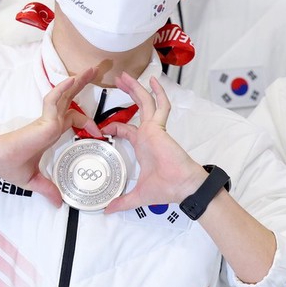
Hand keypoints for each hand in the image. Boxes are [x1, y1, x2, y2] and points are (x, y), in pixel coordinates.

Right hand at [0, 70, 98, 205]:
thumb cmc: (9, 166)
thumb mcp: (34, 180)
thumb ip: (48, 189)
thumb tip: (58, 205)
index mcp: (50, 131)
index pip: (72, 118)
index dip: (87, 122)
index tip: (99, 133)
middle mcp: (50, 121)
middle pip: (70, 99)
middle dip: (83, 86)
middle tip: (95, 72)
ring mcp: (47, 118)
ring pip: (64, 94)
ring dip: (78, 82)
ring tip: (91, 69)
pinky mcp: (43, 119)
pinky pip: (54, 99)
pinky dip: (63, 89)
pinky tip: (73, 80)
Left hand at [103, 73, 206, 212]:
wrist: (182, 187)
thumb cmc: (166, 188)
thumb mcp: (137, 195)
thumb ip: (122, 201)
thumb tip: (107, 211)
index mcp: (143, 145)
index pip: (127, 129)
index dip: (115, 125)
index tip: (102, 127)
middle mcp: (149, 134)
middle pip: (137, 108)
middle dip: (128, 93)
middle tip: (117, 80)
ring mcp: (155, 129)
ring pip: (146, 102)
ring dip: (136, 88)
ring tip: (125, 75)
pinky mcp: (160, 128)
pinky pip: (160, 106)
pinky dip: (157, 93)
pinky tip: (152, 80)